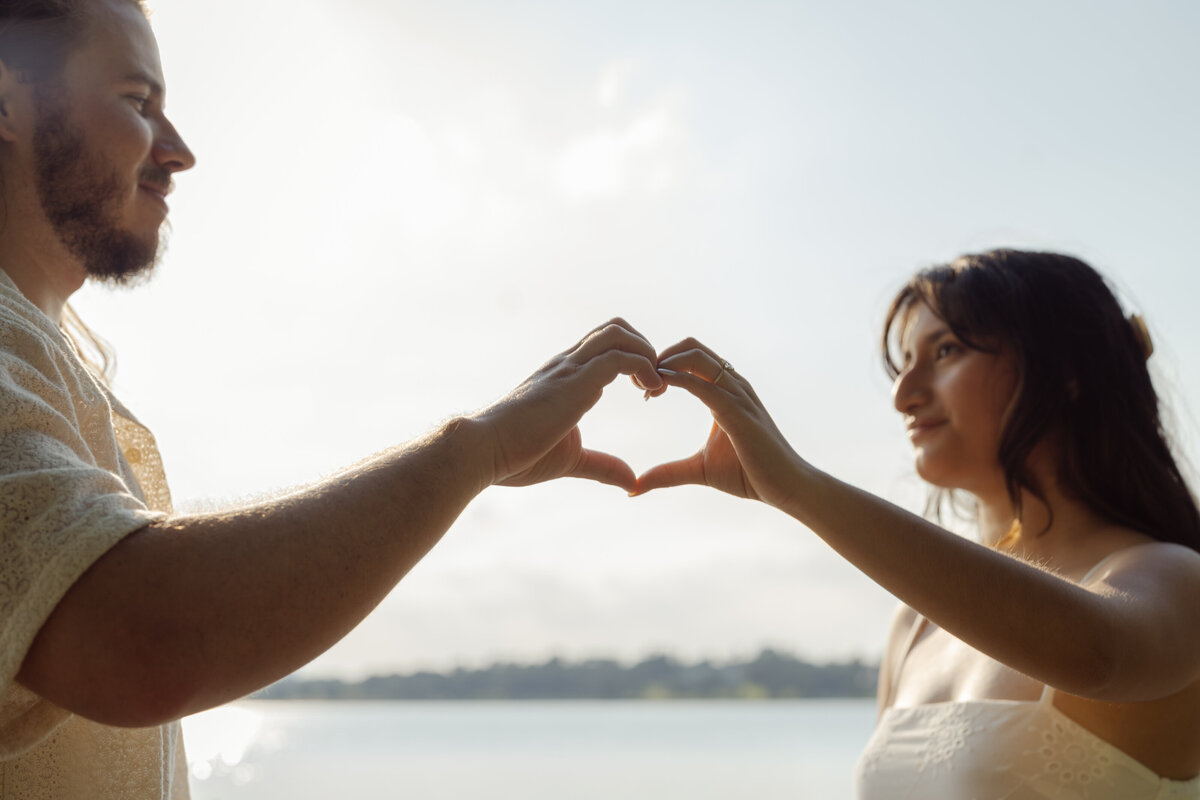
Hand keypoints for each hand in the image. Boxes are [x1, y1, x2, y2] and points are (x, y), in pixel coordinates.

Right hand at [473, 318, 662, 491]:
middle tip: (654, 383)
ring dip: (646, 353)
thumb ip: (602, 465)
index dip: (633, 360)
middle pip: (615, 328)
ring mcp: (570, 370)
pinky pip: (619, 357)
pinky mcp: (575, 382)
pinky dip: (644, 366)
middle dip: (644, 347)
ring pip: (618, 333)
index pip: (604, 346)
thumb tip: (630, 482)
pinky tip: (649, 391)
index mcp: (564, 377)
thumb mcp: (571, 460)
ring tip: (655, 386)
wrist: (482, 449)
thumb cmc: (515, 455)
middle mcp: (567, 365)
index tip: (646, 390)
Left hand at [634, 338, 805, 508]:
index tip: (642, 388)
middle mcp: (733, 386)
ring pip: (697, 357)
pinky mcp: (739, 413)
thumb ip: (668, 473)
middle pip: (691, 347)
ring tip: (646, 388)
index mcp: (724, 392)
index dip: (661, 364)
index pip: (690, 356)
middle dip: (659, 357)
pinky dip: (680, 379)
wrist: (787, 488)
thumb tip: (634, 488)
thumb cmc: (749, 475)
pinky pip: (706, 385)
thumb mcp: (699, 470)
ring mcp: (738, 396)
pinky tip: (660, 388)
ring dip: (665, 365)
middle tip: (639, 384)